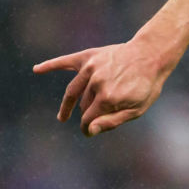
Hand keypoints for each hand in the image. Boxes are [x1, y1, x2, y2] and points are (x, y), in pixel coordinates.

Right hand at [33, 36, 179, 136]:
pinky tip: (37, 69)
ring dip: (69, 104)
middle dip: (86, 113)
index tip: (87, 133)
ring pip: (74, 91)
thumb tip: (89, 131)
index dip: (87, 128)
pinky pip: (65, 61)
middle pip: (82, 105)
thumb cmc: (147, 85)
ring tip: (63, 116)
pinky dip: (50, 65)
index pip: (88, 120)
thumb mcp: (137, 109)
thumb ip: (112, 122)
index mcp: (108, 99)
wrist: (151, 55)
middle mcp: (96, 83)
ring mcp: (91, 69)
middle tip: (90, 119)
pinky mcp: (89, 57)